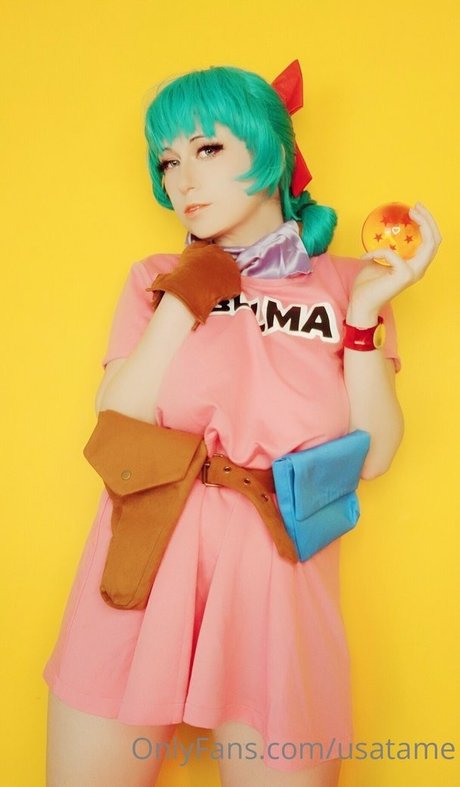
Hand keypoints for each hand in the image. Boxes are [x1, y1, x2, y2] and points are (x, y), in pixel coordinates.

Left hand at [348, 202, 441, 324]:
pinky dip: (377, 251)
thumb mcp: (378, 261)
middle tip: (416, 206)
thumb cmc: (368, 285)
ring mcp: (413, 273)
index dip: (427, 224)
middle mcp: (419, 269)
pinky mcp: (403, 275)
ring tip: (412, 212)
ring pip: (429, 244)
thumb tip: (382, 232)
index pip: (430, 243)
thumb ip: (386, 249)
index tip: (416, 209)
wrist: (361, 304)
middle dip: (429, 220)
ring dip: (423, 224)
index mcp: (414, 266)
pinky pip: (391, 253)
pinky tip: (365, 256)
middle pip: (435, 240)